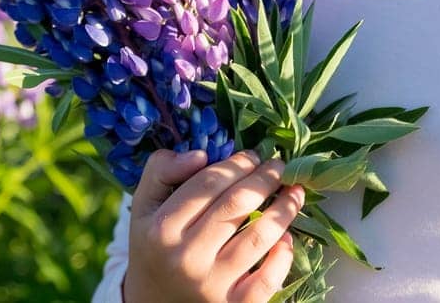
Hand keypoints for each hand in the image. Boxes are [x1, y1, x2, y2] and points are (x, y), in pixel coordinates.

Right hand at [124, 148, 306, 302]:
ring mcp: (212, 285)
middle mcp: (187, 257)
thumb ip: (162, 170)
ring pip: (258, 238)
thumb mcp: (145, 206)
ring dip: (284, 209)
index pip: (209, 183)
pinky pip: (267, 279)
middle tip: (279, 166)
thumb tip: (202, 154)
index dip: (237, 163)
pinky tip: (286, 237)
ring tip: (294, 192)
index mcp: (163, 228)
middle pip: (237, 204)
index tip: (253, 155)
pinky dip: (283, 256)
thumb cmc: (154, 247)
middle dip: (265, 178)